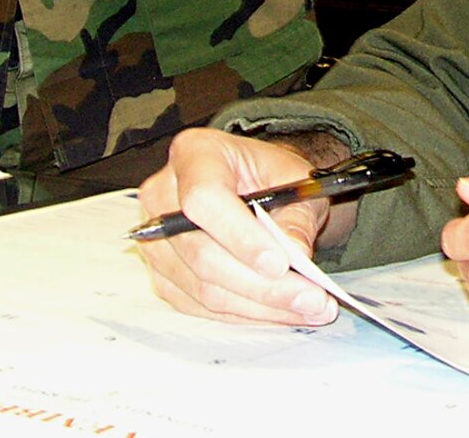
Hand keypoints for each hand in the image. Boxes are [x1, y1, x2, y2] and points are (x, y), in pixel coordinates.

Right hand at [135, 127, 352, 326]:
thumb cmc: (271, 177)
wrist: (255, 188)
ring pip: (203, 287)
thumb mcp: (296, 180)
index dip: (239, 235)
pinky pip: (201, 306)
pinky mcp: (163, 275)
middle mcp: (163, 196)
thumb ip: (296, 215)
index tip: (280, 263)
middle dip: (261, 284)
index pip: (204, 198)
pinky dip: (245, 313)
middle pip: (202, 252)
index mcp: (194, 154)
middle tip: (311, 298)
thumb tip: (296, 253)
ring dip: (259, 305)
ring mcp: (157, 240)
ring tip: (308, 307)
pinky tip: (280, 311)